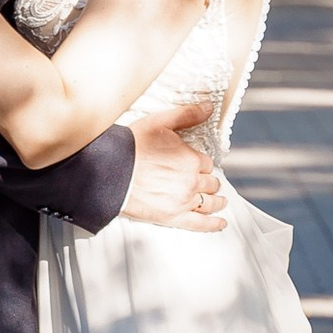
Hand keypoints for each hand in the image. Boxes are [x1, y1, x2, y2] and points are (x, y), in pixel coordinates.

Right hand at [121, 100, 225, 231]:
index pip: (206, 163)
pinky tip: (220, 223)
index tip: (195, 164)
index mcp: (191, 160)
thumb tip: (208, 107)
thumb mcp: (160, 122)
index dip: (200, 163)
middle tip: (206, 182)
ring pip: (209, 203)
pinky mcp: (173, 218)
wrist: (111, 172)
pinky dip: (213, 224)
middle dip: (208, 181)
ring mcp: (184, 202)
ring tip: (220, 201)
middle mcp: (192, 182)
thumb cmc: (132, 147)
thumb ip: (187, 115)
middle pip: (210, 183)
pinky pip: (200, 224)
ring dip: (217, 201)